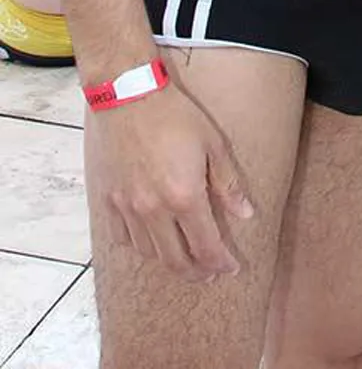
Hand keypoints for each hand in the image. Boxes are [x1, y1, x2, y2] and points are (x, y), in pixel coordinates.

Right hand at [90, 77, 253, 280]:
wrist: (128, 95)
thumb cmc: (176, 115)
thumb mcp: (213, 144)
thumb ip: (228, 184)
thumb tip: (246, 215)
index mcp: (184, 196)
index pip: (206, 246)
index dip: (221, 263)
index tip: (231, 269)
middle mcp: (153, 210)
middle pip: (175, 260)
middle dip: (196, 272)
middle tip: (210, 273)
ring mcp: (127, 207)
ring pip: (149, 253)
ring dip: (169, 261)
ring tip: (184, 258)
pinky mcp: (108, 199)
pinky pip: (122, 238)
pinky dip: (139, 246)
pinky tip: (151, 240)